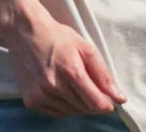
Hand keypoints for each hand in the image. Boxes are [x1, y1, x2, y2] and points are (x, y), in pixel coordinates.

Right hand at [3, 2, 126, 118]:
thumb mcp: (85, 47)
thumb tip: (120, 98)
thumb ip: (103, 74)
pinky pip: (56, 113)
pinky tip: (61, 90)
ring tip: (73, 84)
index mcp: (71, 70)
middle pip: (84, 108)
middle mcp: (54, 86)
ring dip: (79, 104)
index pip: (95, 102)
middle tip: (89, 85)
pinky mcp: (31, 101)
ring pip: (71, 111)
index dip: (106, 105)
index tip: (110, 102)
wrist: (26, 33)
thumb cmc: (58, 37)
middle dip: (92, 101)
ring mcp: (40, 95)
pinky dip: (64, 106)